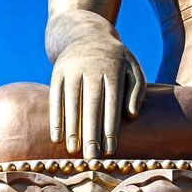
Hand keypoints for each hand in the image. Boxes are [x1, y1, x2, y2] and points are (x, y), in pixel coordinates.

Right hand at [50, 34, 145, 157]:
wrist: (84, 33)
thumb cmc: (115, 59)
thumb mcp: (133, 68)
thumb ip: (137, 90)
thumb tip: (131, 115)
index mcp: (112, 69)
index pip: (112, 103)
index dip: (111, 127)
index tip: (111, 149)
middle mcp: (91, 69)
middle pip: (91, 105)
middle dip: (91, 133)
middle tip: (92, 158)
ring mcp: (71, 70)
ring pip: (71, 103)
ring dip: (72, 128)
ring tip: (74, 151)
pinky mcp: (56, 73)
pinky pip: (55, 98)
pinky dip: (55, 118)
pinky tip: (57, 137)